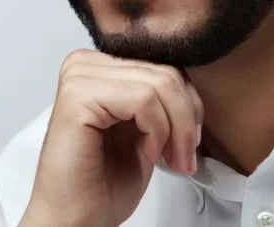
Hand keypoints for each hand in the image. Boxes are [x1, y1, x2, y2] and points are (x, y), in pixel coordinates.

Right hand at [19, 49, 202, 226]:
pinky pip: (143, 99)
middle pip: (165, 72)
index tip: (191, 140)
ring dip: (176, 129)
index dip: (189, 102)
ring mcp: (79, 77)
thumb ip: (163, 97)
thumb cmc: (104, 182)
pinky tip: (147, 153)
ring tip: (171, 159)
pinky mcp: (78, 96)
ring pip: (160, 85)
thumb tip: (196, 84)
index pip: (164, 63)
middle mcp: (86, 65)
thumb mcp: (148, 127)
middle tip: (185, 156)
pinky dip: (157, 130)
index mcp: (101, 67)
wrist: (78, 219)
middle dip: (187, 119)